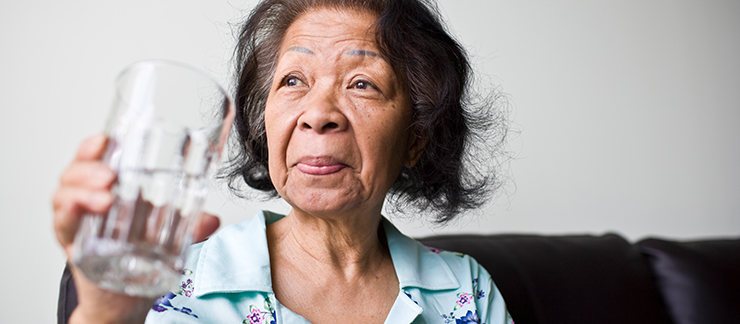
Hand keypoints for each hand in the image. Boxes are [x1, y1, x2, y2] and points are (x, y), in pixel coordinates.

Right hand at [52, 134, 219, 322]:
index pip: (97, 159)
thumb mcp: (171, 237)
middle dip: (89, 167)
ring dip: (82, 191)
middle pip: (76, 171)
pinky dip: (69, 215)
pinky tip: (77, 210)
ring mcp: (80, 223)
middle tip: (111, 175)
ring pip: (65, 195)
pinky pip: (64, 226)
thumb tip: (212, 219)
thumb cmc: (141, 259)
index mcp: (112, 190)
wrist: (125, 298)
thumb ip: (192, 226)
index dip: (96, 145)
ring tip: (104, 196)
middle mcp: (90, 201)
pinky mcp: (74, 246)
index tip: (108, 139)